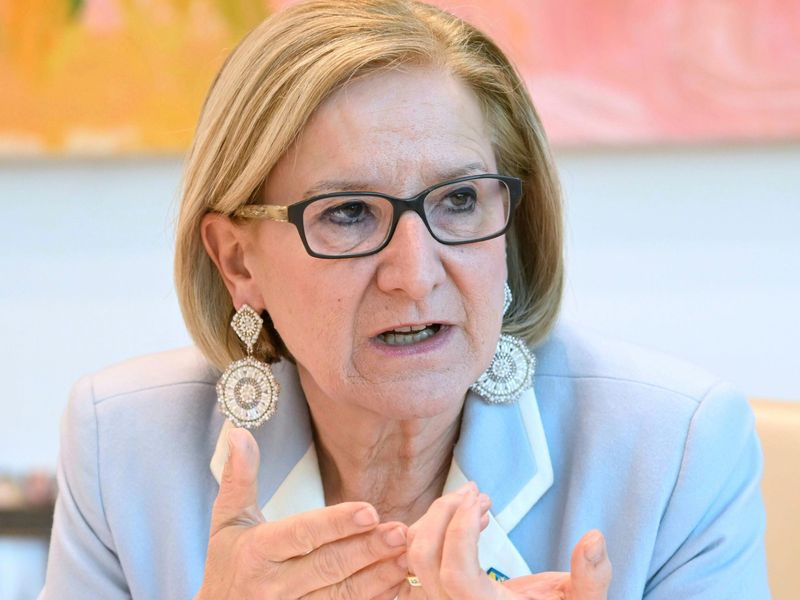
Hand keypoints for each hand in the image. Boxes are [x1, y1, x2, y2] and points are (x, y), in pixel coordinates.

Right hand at [196, 428, 407, 599]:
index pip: (301, 534)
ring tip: (407, 556)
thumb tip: (240, 433)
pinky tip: (396, 582)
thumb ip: (239, 479)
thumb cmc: (227, 565)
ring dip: (378, 576)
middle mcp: (274, 586)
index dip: (335, 524)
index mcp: (257, 552)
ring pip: (341, 595)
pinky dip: (373, 599)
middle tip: (399, 531)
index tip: (368, 511)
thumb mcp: (227, 522)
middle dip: (367, 548)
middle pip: (328, 566)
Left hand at [401, 483, 611, 598]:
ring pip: (415, 555)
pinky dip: (434, 530)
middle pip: (424, 557)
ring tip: (472, 500)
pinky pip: (418, 558)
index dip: (462, 529)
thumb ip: (592, 577)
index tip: (481, 498)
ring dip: (436, 518)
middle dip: (444, 513)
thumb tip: (594, 539)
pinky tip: (468, 520)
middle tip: (474, 490)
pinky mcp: (438, 592)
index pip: (456, 572)